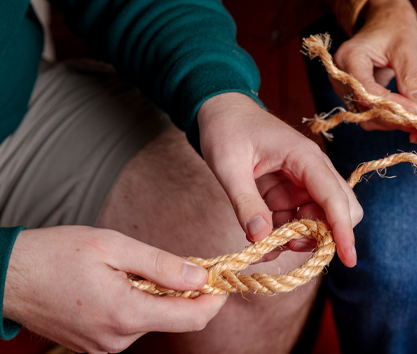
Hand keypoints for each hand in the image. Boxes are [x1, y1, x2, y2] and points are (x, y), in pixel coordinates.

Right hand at [3, 226, 224, 352]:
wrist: (8, 276)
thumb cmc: (56, 254)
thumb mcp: (114, 247)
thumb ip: (162, 265)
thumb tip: (201, 277)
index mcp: (126, 314)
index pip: (192, 319)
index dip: (214, 299)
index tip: (221, 277)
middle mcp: (118, 339)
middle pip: (174, 319)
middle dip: (186, 293)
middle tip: (184, 263)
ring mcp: (105, 347)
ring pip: (153, 321)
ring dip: (158, 297)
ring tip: (134, 270)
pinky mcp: (96, 345)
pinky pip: (132, 325)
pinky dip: (139, 305)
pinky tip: (121, 284)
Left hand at [197, 93, 361, 266]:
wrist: (221, 112)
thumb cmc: (226, 129)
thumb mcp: (229, 166)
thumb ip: (245, 202)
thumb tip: (260, 238)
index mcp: (305, 158)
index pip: (335, 197)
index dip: (343, 229)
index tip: (348, 258)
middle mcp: (312, 171)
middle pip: (341, 209)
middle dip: (323, 235)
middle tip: (289, 246)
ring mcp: (302, 183)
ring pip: (320, 219)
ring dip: (300, 238)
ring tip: (265, 245)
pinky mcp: (290, 192)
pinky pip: (297, 221)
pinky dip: (284, 236)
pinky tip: (260, 239)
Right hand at [332, 0, 416, 130]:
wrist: (385, 20)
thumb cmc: (394, 27)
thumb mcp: (406, 49)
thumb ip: (412, 78)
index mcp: (349, 57)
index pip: (366, 90)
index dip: (391, 105)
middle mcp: (340, 75)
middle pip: (363, 107)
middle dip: (393, 117)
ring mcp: (344, 87)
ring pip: (366, 115)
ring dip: (392, 121)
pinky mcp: (354, 94)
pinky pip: (369, 113)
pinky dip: (390, 117)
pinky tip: (410, 111)